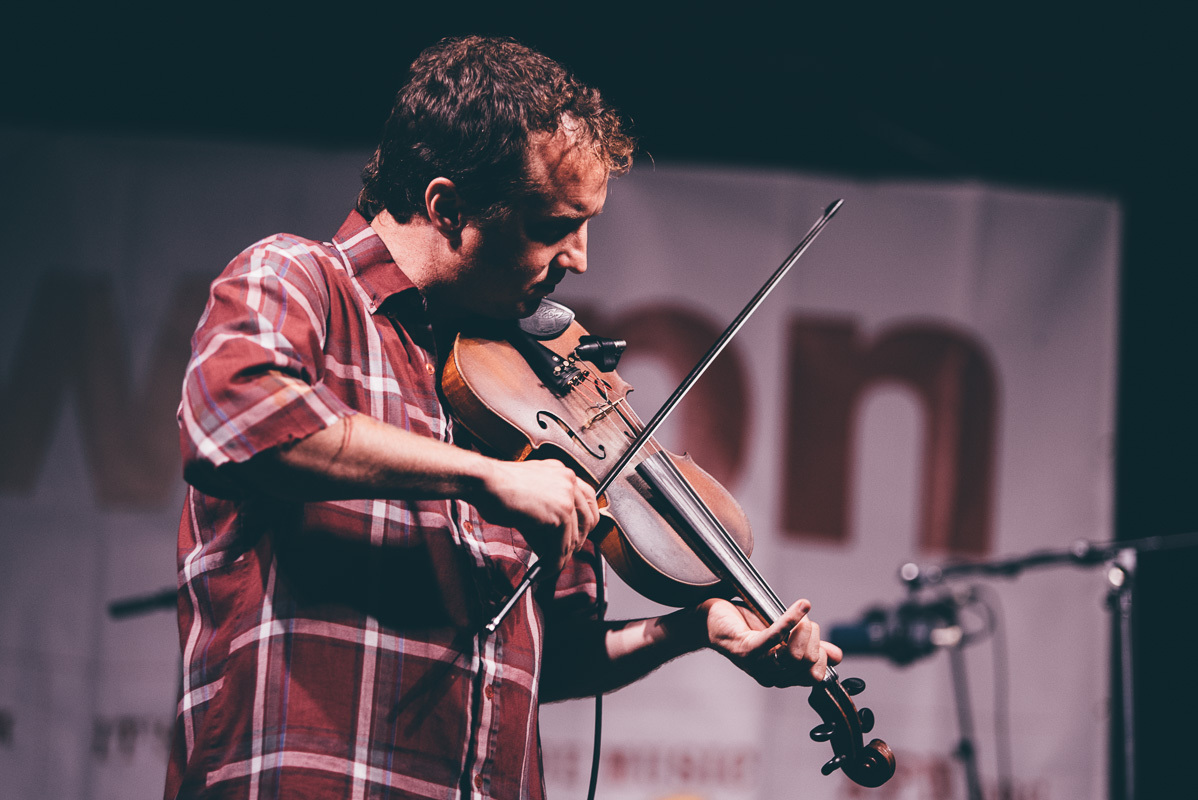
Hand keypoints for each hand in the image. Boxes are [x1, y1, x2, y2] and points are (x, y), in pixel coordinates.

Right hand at [476, 458, 600, 571]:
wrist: (485, 482)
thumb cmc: (497, 489)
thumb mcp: (529, 500)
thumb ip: (546, 517)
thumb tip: (553, 547)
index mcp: (562, 472)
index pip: (588, 497)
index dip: (585, 520)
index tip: (578, 535)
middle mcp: (568, 481)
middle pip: (589, 518)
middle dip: (578, 540)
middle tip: (563, 555)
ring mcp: (567, 497)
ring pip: (574, 536)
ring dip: (562, 556)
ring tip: (549, 567)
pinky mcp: (560, 514)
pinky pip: (562, 546)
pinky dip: (554, 562)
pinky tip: (543, 569)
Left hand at [701, 597, 842, 687]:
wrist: (709, 619)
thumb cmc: (744, 627)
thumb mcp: (782, 635)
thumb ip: (808, 646)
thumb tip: (837, 656)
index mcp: (781, 675)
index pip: (816, 676)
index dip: (823, 656)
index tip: (816, 637)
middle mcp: (770, 675)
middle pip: (809, 662)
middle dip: (814, 636)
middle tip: (804, 621)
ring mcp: (758, 664)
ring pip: (796, 653)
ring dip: (803, 627)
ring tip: (798, 613)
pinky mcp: (747, 649)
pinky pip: (776, 637)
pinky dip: (792, 619)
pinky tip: (802, 606)